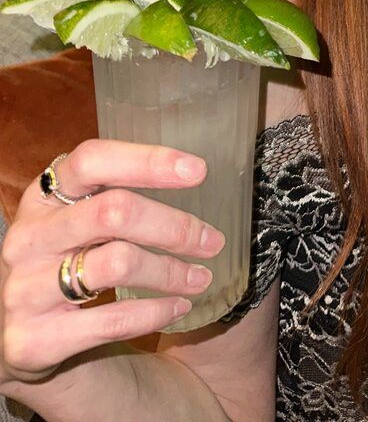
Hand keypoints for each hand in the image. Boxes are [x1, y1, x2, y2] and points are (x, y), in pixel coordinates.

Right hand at [0, 140, 223, 385]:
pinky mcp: (33, 338)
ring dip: (171, 271)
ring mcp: (25, 288)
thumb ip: (117, 193)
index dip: (147, 161)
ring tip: (201, 278)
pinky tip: (178, 307)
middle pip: (114, 212)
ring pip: (117, 263)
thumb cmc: (69, 257)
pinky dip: (155, 311)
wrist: (23, 333)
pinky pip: (111, 319)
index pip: (92, 160)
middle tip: (212, 241)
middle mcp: (30, 237)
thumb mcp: (78, 217)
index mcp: (43, 195)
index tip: (198, 170)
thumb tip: (192, 174)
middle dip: (173, 226)